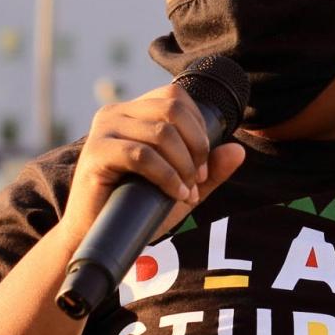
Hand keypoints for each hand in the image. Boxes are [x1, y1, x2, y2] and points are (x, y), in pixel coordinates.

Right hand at [57, 83, 245, 249]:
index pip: (176, 98)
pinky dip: (167, 176)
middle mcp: (116, 113)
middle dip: (196, 145)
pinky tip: (176, 194)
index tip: (203, 166)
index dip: (199, 128)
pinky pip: (142, 155)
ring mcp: (103, 130)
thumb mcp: (181, 187)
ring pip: (161, 132)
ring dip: (184, 165)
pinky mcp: (95, 153)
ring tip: (187, 191)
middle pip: (172, 109)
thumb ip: (210, 170)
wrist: (97, 236)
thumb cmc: (136, 209)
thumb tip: (239, 150)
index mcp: (134, 112)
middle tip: (199, 178)